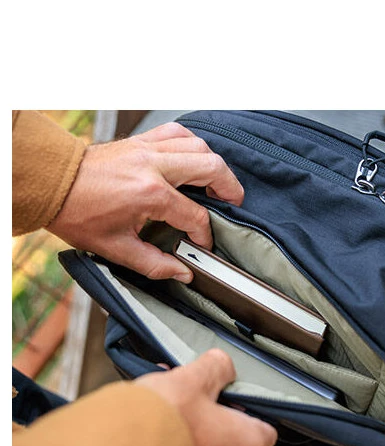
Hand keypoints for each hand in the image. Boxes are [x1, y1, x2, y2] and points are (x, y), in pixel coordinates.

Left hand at [48, 122, 244, 282]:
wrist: (52, 183)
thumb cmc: (78, 213)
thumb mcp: (115, 248)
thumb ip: (154, 264)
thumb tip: (182, 273)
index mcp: (149, 193)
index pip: (195, 215)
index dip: (204, 233)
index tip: (202, 243)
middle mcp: (153, 165)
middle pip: (210, 167)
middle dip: (229, 188)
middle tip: (232, 204)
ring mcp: (147, 148)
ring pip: (198, 145)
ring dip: (213, 164)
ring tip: (216, 184)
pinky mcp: (140, 141)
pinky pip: (178, 133)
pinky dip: (193, 145)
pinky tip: (194, 160)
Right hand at [136, 349, 276, 445]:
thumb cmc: (164, 420)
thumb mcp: (196, 378)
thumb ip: (217, 368)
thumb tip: (222, 365)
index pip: (264, 429)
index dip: (248, 408)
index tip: (231, 395)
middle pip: (230, 439)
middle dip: (212, 415)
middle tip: (194, 394)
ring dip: (188, 428)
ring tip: (166, 401)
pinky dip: (169, 444)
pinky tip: (151, 421)